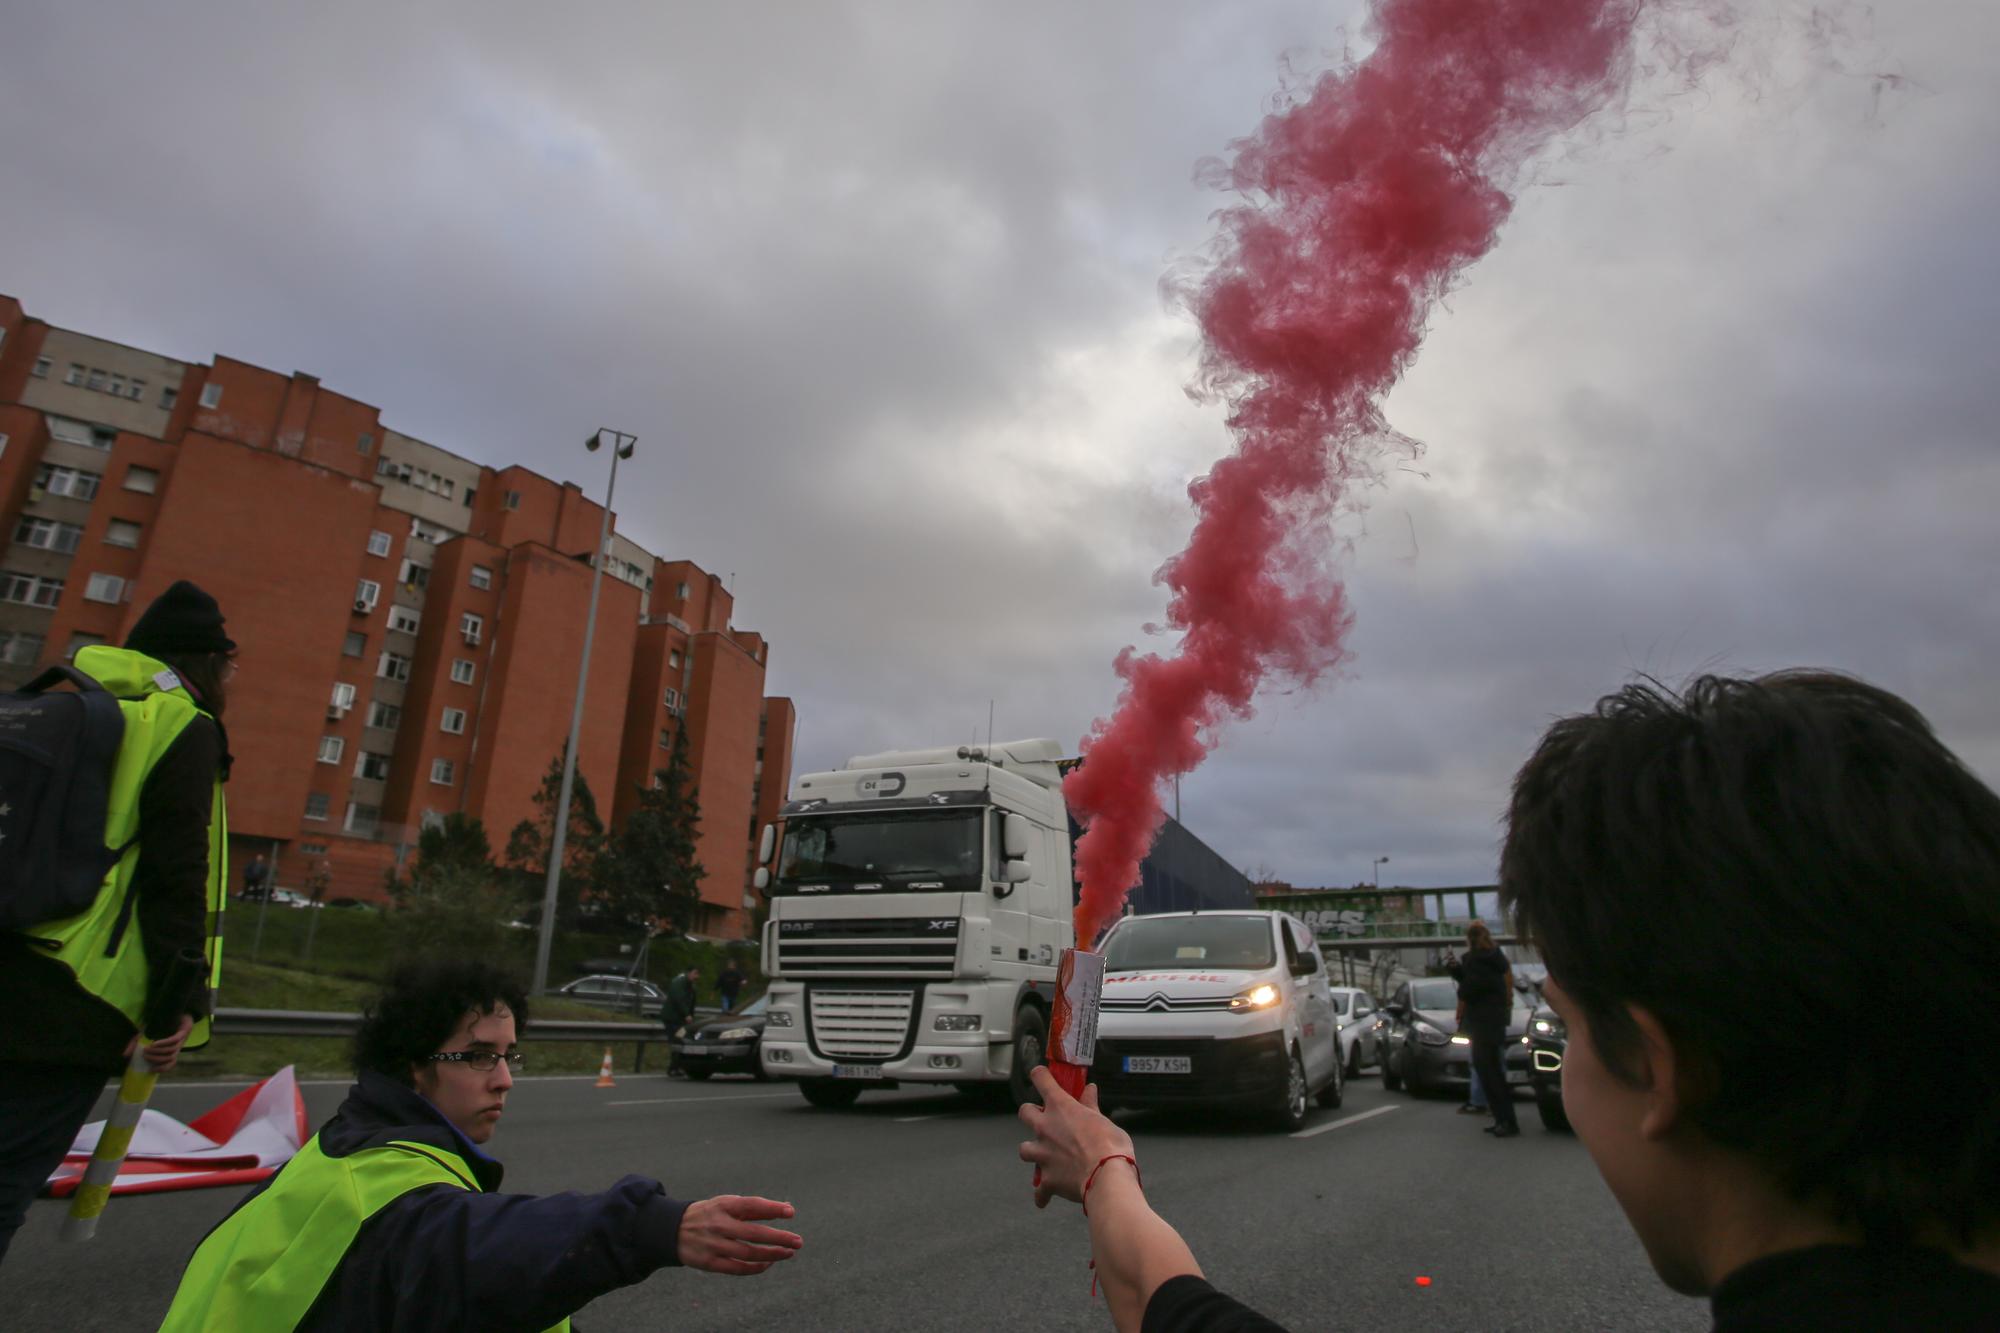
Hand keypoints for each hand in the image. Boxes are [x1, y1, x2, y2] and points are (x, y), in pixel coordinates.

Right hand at [124, 1014, 194, 1071]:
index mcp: (172, 1050)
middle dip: (155, 1059)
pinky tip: (154, 1043)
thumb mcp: (146, 1035)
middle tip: (144, 1055)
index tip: (150, 1070)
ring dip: (158, 1052)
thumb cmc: (160, 1025)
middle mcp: (178, 1047)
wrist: (177, 1010)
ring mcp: (181, 1040)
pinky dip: (163, 1043)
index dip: (162, 1069)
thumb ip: (136, 1044)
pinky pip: (174, 1040)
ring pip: (171, 1051)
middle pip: (169, 1058)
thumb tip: (125, 1055)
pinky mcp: (182, 1032)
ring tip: (146, 1049)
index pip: (171, 1064)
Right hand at [676, 1195, 802, 1274]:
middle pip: (753, 1233)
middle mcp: (718, 1225)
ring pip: (748, 1253)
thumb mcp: (727, 1204)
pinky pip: (737, 1268)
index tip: (791, 1212)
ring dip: (771, 1254)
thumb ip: (755, 1208)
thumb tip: (787, 1209)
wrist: (673, 1230)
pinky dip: (755, 1268)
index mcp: (723, 1206)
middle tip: (798, 1242)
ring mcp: (713, 1245)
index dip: (772, 1208)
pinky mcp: (709, 1263)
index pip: (751, 1206)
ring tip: (788, 1253)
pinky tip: (768, 1263)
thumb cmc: (711, 1214)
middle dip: (778, 1238)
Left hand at [1017, 1065, 1134, 1209]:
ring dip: (1033, 1152)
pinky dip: (1042, 1193)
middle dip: (1031, 1114)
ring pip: (1024, 1149)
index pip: (1042, 1080)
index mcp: (1061, 1108)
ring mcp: (1042, 1153)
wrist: (1106, 1178)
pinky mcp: (1046, 1178)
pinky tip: (1045, 1197)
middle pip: (1025, 1112)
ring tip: (1045, 1158)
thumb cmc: (1110, 1147)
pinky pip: (1039, 1189)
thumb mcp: (1104, 1120)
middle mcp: (1046, 1127)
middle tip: (1044, 1120)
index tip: (1040, 1075)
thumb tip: (1089, 1089)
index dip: (1040, 1076)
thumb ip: (1091, 1106)